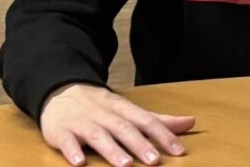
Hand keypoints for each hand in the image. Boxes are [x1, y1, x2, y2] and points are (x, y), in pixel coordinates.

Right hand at [40, 83, 194, 166]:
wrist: (60, 91)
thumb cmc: (100, 106)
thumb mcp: (129, 110)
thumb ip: (158, 120)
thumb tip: (190, 123)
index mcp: (122, 109)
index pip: (145, 120)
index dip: (162, 134)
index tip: (178, 150)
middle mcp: (104, 114)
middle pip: (123, 128)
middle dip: (139, 144)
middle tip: (154, 160)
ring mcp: (82, 122)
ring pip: (98, 135)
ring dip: (112, 150)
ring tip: (125, 165)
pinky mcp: (62, 131)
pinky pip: (67, 141)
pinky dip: (72, 151)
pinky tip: (79, 163)